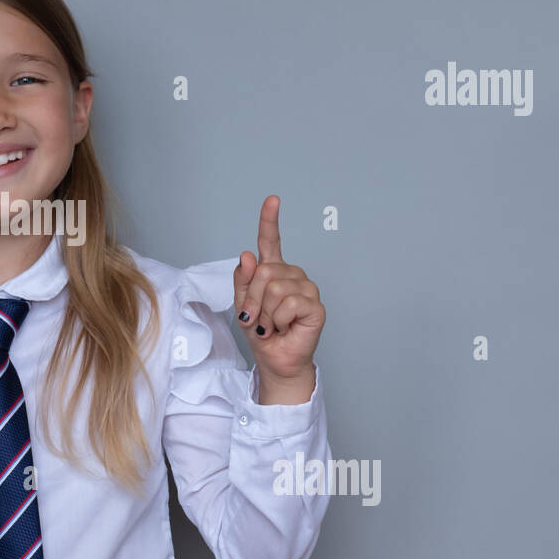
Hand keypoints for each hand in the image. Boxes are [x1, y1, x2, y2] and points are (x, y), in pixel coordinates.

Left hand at [233, 195, 324, 389]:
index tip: (272, 200)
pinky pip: (289, 304)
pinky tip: (285, 327)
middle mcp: (292, 275)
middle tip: (256, 319)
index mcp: (274, 271)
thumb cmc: (261, 332)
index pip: (271, 242)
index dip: (270, 220)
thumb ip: (243, 280)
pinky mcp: (315, 306)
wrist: (275, 359)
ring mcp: (306, 289)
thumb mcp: (243, 305)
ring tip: (272, 324)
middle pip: (264, 272)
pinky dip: (279, 320)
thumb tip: (248, 255)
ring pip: (275, 289)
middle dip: (253, 300)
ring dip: (266, 314)